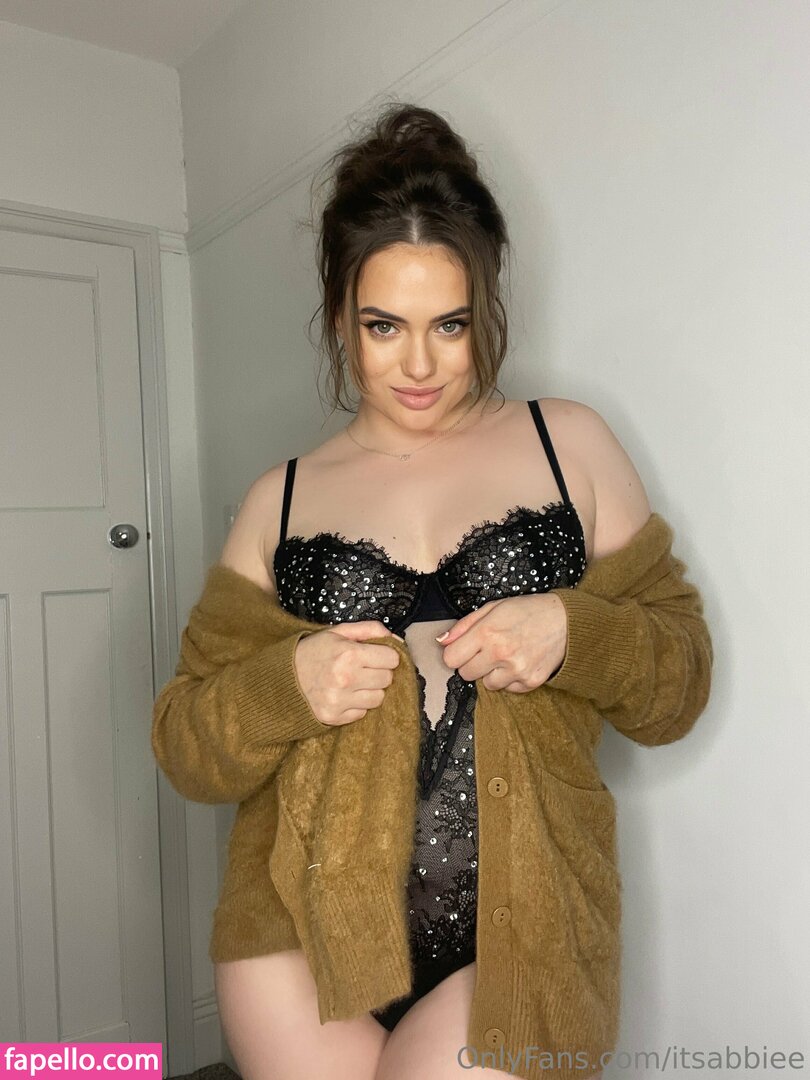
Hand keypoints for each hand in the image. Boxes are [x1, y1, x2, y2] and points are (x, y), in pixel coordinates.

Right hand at [294, 621, 401, 726]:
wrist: (281, 677)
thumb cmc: (311, 651)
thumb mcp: (337, 632)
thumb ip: (369, 630)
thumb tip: (396, 639)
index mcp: (349, 654)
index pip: (392, 660)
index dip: (386, 656)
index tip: (376, 656)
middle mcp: (346, 678)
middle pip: (387, 679)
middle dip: (379, 672)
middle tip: (363, 668)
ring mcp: (340, 700)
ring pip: (378, 698)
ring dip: (370, 690)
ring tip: (354, 682)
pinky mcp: (334, 717)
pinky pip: (362, 713)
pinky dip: (357, 705)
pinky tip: (344, 695)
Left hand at [436, 593, 567, 692]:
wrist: (566, 621)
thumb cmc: (528, 611)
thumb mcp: (493, 608)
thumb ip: (464, 626)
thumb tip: (442, 641)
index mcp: (487, 633)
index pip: (451, 659)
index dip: (456, 653)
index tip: (464, 649)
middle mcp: (500, 654)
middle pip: (465, 674)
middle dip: (472, 663)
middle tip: (488, 650)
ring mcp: (516, 670)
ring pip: (487, 684)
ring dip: (492, 673)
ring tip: (507, 655)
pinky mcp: (530, 682)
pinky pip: (508, 689)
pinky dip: (510, 679)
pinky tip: (520, 661)